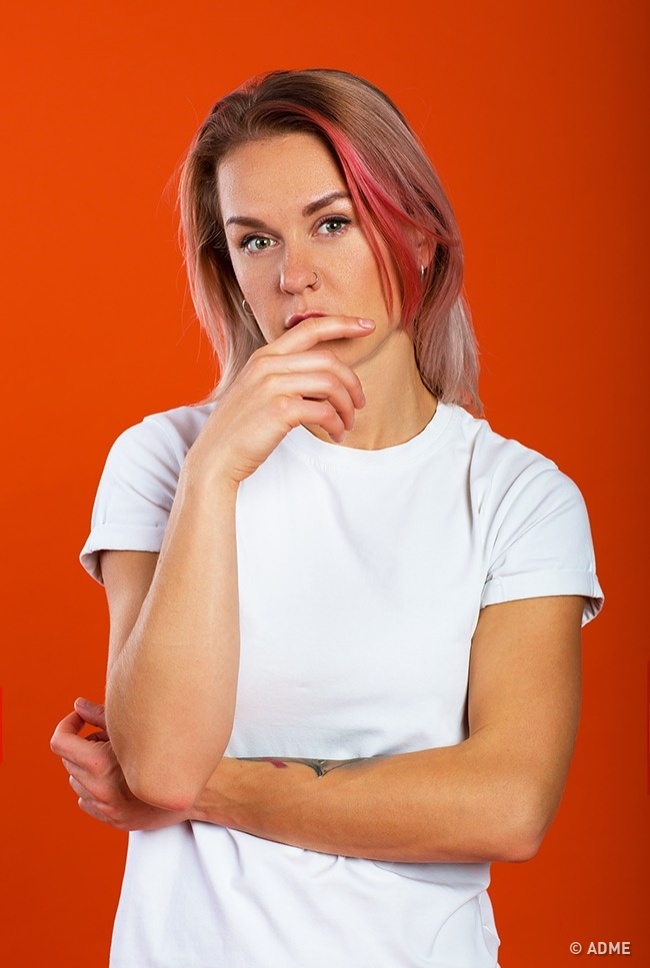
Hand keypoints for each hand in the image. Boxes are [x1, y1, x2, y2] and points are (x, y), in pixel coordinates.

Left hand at [50, 698, 186, 831]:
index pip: (60, 743)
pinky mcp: (113, 820)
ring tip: (116, 758)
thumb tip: (78, 706)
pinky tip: (117, 778)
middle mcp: (100, 790)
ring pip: (76, 781)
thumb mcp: (135, 729)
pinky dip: (94, 787)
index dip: (67, 725)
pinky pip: (86, 801)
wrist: (200, 790)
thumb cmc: (172, 753)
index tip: (80, 719)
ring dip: (88, 767)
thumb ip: (101, 717)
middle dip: (82, 745)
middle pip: (68, 761)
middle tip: (108, 738)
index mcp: (102, 766)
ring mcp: (106, 809)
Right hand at [187, 315, 373, 484]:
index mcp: (265, 356)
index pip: (310, 327)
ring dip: (347, 407)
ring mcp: (272, 385)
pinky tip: (335, 434)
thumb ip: (286, 377)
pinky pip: (324, 411)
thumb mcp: (258, 391)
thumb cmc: (240, 429)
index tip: (367, 326)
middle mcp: (268, 364)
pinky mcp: (279, 409)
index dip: (343, 323)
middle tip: (359, 404)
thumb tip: (327, 381)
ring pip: (331, 384)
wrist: (214, 457)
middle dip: (352, 383)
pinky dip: (337, 424)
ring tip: (346, 425)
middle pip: (329, 360)